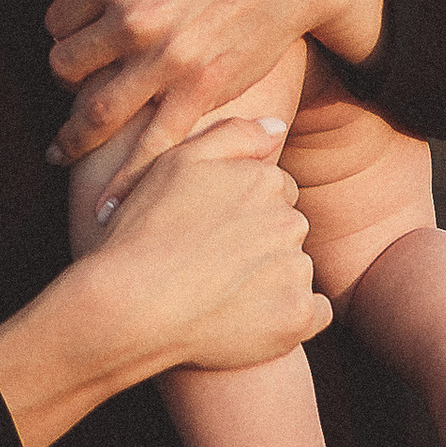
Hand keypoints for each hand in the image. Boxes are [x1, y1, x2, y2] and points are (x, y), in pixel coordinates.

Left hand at [43, 0, 388, 177]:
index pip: (57, 21)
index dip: (65, 34)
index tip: (81, 46)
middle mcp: (132, 18)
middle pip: (66, 68)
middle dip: (67, 81)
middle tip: (77, 90)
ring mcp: (166, 59)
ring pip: (94, 112)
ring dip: (72, 139)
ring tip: (61, 154)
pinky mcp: (201, 91)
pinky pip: (151, 146)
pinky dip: (123, 182)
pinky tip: (105, 209)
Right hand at [94, 122, 332, 376]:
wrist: (131, 307)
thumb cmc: (145, 232)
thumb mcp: (176, 162)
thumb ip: (233, 135)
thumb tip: (277, 127)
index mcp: (264, 181)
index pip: (275, 191)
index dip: (242, 211)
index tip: (211, 232)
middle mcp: (289, 221)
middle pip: (287, 229)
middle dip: (259, 243)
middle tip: (211, 264)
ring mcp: (295, 271)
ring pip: (295, 270)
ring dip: (270, 280)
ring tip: (219, 295)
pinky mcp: (297, 317)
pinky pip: (314, 314)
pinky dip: (288, 316)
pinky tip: (250, 320)